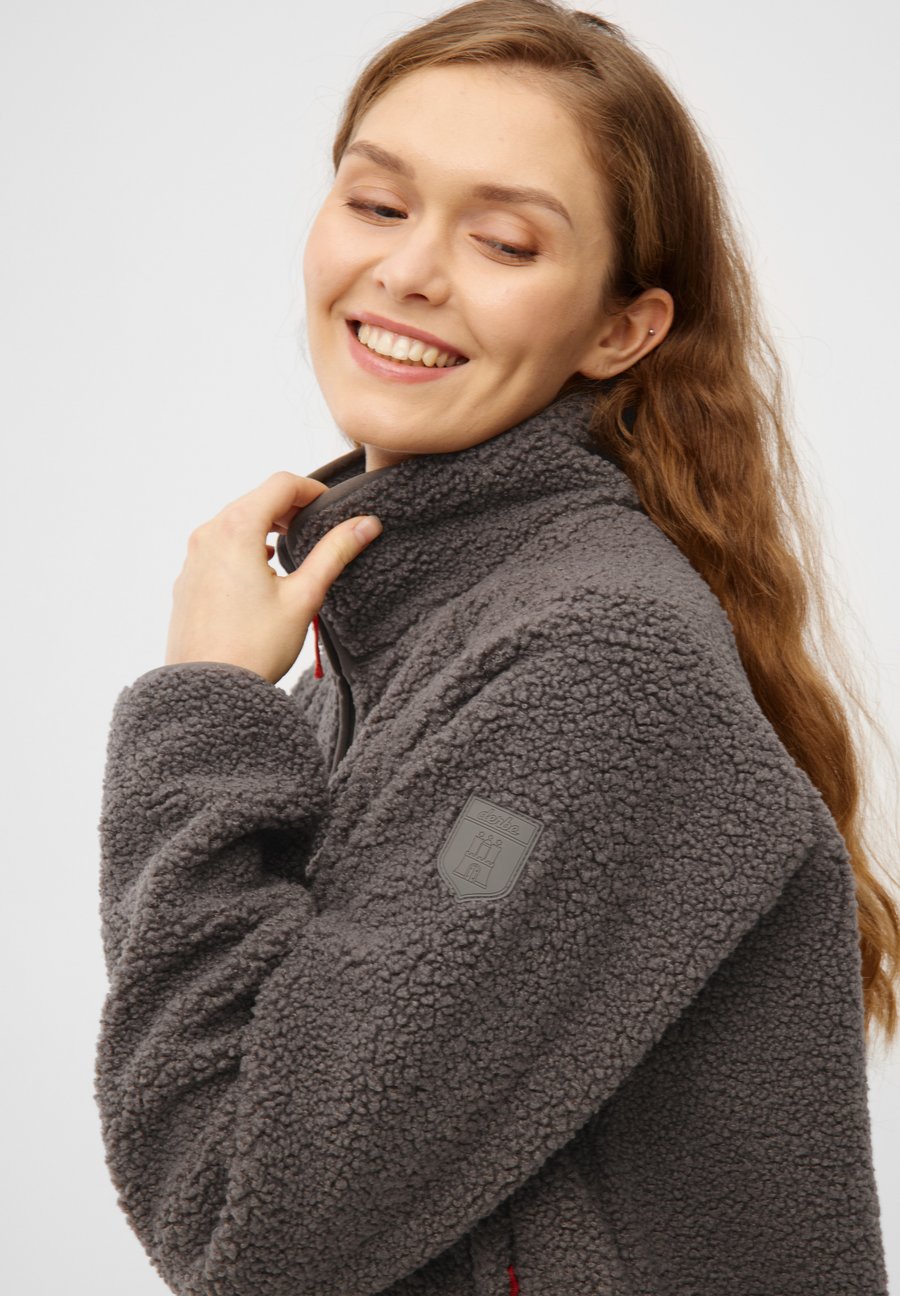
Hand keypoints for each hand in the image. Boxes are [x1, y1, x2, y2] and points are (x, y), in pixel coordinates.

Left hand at [164, 471, 381, 685]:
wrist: (207, 691)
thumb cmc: (253, 647)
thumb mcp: (304, 596)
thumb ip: (335, 553)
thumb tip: (366, 524)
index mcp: (235, 529)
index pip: (280, 484)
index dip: (313, 489)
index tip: (333, 508)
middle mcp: (208, 535)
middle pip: (256, 498)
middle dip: (290, 506)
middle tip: (318, 526)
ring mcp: (193, 557)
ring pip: (235, 521)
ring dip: (266, 525)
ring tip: (292, 548)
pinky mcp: (188, 579)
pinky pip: (218, 546)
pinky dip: (244, 545)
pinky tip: (262, 570)